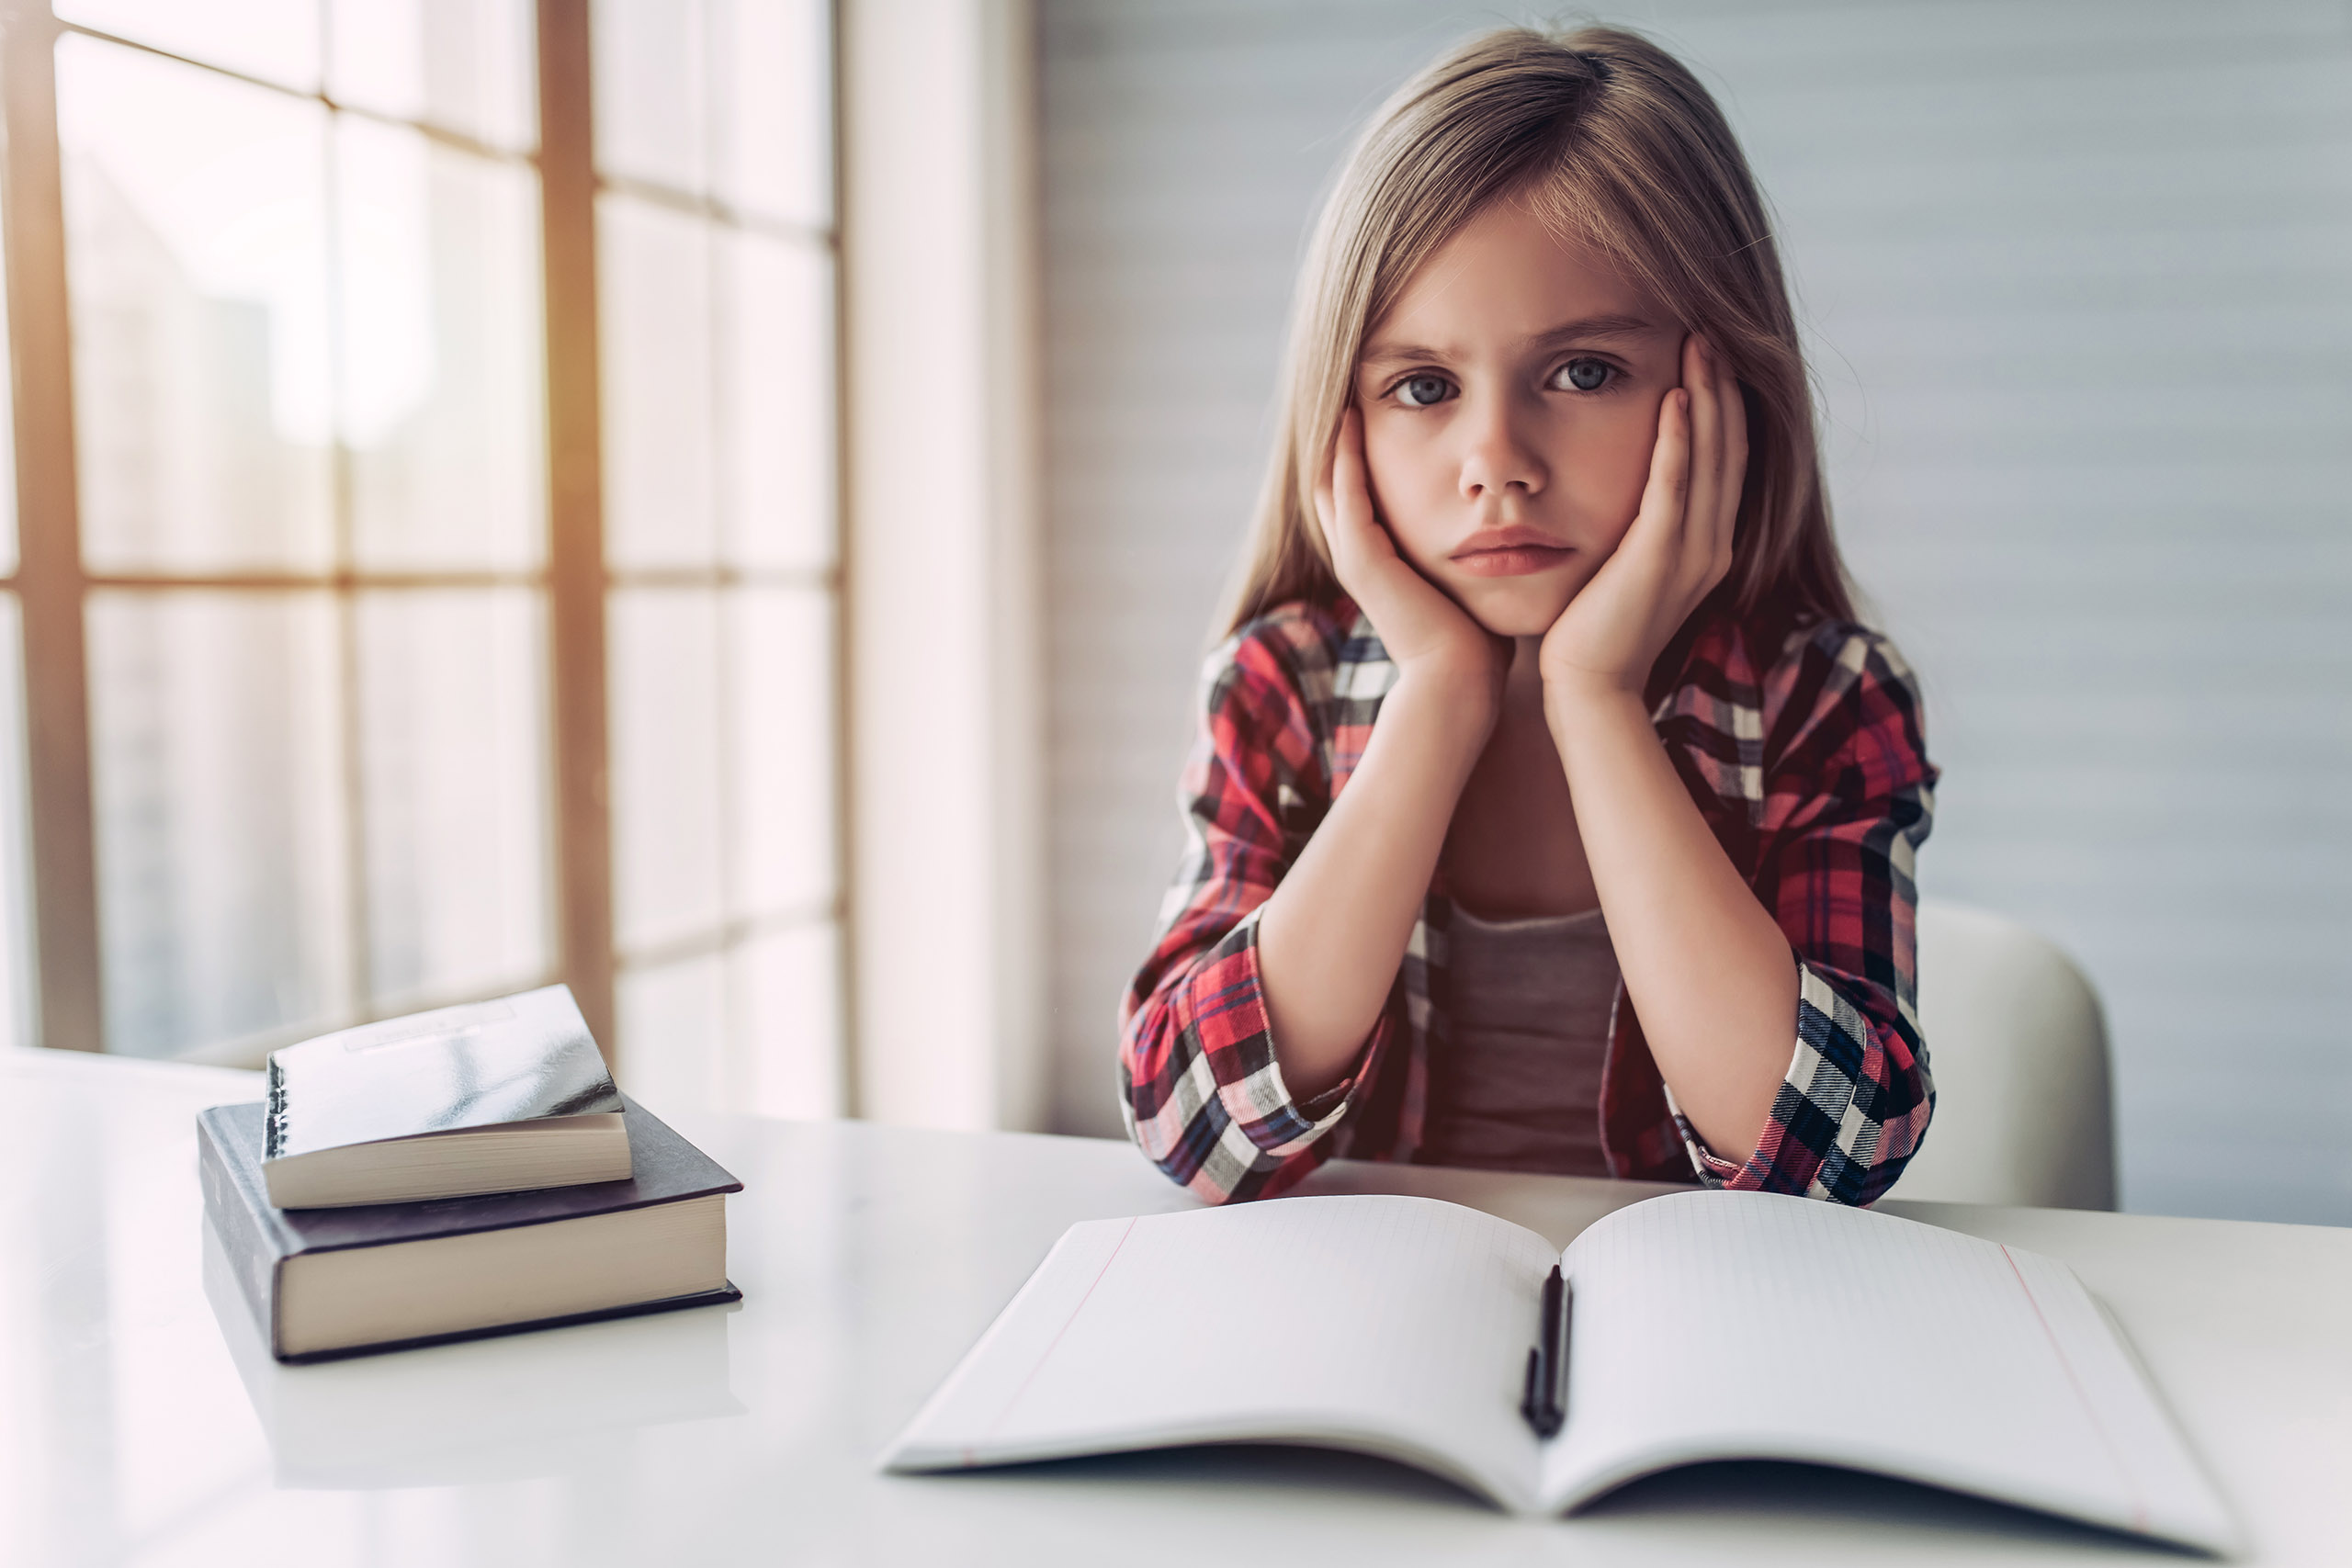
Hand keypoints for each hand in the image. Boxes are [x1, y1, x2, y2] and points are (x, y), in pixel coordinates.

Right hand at [1315, 406, 1507, 708]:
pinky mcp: (1362, 561)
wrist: (1462, 683)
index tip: (1375, 398)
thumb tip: (1506, 523)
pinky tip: (1349, 417)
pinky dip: (1344, 456)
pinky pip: (1346, 495)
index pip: (1358, 488)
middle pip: (1332, 478)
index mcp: (1380, 557)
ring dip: (1333, 433)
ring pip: (1329, 480)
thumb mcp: (1471, 578)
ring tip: (1340, 385)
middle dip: (1337, 431)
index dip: (1358, 445)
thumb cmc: (1477, 640)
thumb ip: (1475, 549)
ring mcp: (1354, 558)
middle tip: (1344, 379)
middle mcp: (1357, 555)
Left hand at [1537, 335, 1746, 703]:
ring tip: (1698, 345)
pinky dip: (1678, 441)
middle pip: (1728, 449)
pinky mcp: (1658, 560)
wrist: (1587, 690)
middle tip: (1710, 330)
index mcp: (1707, 547)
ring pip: (1710, 459)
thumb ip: (1637, 530)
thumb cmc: (1591, 632)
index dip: (1723, 407)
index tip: (1708, 356)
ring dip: (1706, 397)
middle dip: (1721, 387)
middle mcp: (1712, 546)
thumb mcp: (1624, 570)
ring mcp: (1691, 554)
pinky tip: (1675, 398)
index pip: (1725, 461)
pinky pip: (1673, 488)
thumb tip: (1623, 488)